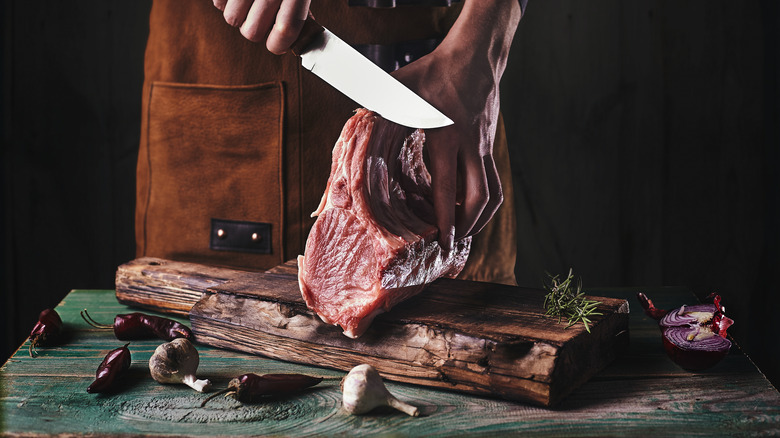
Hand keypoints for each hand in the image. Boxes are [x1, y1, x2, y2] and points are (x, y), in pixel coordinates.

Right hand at [213, 0, 310, 53]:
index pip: (286, 30)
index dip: (280, 45)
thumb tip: (301, 41)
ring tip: (248, 3)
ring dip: (239, 16)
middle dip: (256, 31)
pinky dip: (225, 2)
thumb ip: (299, 12)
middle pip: (253, 32)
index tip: (278, 44)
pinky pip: (218, 3)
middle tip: (262, 18)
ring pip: (231, 19)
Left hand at [391, 0, 520, 249]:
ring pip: (493, 193)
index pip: (448, 188)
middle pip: (481, 198)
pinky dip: (484, 199)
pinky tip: (468, 205)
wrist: (475, 55)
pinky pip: (493, 180)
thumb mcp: (400, 88)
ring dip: (481, 217)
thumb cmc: (434, 71)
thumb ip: (377, 107)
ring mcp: (485, 146)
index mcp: (447, 137)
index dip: (446, 219)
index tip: (444, 241)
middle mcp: (471, 146)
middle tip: (454, 243)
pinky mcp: (490, 144)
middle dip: (469, 226)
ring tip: (464, 231)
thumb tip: (355, 123)